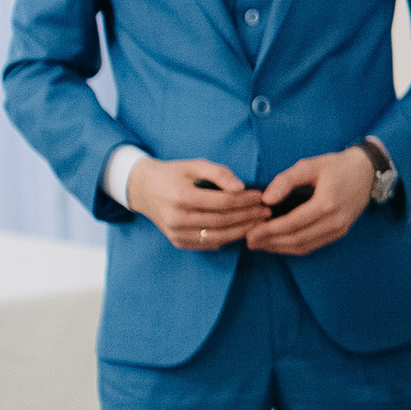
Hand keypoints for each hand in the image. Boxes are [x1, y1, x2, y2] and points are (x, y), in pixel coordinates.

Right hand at [127, 158, 267, 250]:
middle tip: (267, 212)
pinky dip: (227, 239)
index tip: (261, 197)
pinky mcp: (177, 241)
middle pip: (222, 221)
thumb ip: (219, 173)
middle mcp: (177, 217)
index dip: (245, 201)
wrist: (143, 189)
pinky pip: (208, 244)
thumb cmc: (173, 174)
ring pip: (218, 236)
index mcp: (181, 196)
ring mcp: (176, 233)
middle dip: (248, 217)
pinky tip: (242, 231)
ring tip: (259, 223)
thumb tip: (241, 187)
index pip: (223, 202)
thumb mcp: (195, 165)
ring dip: (242, 231)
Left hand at [243, 146, 375, 256]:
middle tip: (249, 242)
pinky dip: (294, 247)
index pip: (292, 223)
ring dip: (280, 248)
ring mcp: (340, 228)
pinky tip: (279, 243)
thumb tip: (265, 199)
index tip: (249, 232)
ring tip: (260, 245)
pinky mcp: (340, 232)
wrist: (367, 171)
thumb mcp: (310, 165)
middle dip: (270, 243)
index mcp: (327, 203)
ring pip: (305, 246)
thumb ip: (286, 180)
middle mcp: (335, 220)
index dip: (268, 230)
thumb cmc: (336, 166)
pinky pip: (314, 245)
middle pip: (297, 239)